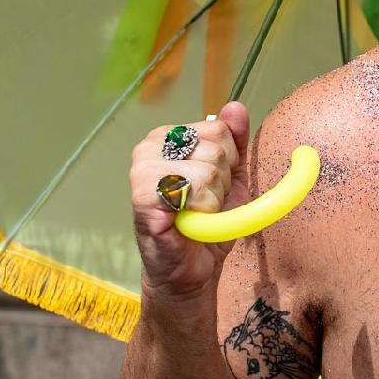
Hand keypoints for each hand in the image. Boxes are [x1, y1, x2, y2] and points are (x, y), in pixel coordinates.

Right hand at [129, 102, 250, 300]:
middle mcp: (150, 147)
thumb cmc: (206, 225)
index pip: (220, 129)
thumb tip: (236, 107)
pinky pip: (192, 190)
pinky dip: (201, 212)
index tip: (215, 186)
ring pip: (208, 170)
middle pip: (216, 148)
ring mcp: (143, 170)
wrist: (191, 270)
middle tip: (205, 206)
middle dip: (223, 183)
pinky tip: (185, 222)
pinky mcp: (142, 197)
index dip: (229, 163)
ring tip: (196, 215)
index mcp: (169, 137)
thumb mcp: (232, 178)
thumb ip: (235, 141)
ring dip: (213, 202)